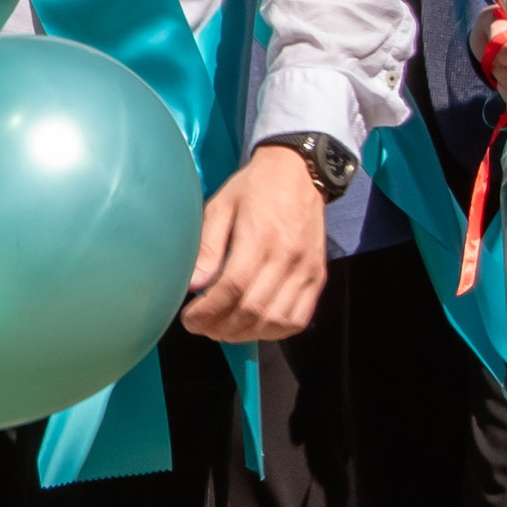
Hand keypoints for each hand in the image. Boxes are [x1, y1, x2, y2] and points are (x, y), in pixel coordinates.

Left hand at [181, 147, 328, 343]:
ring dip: (244, 334)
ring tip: (221, 329)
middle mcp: (288, 257)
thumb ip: (207, 247)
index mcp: (260, 237)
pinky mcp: (318, 276)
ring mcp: (306, 269)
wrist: (299, 172)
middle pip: (253, 310)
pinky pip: (299, 318)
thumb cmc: (254, 188)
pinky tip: (253, 326)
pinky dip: (274, 331)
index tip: (189, 318)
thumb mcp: (221, 206)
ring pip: (275, 320)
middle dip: (220, 327)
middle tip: (200, 326)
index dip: (208, 311)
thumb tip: (192, 286)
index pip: (233, 288)